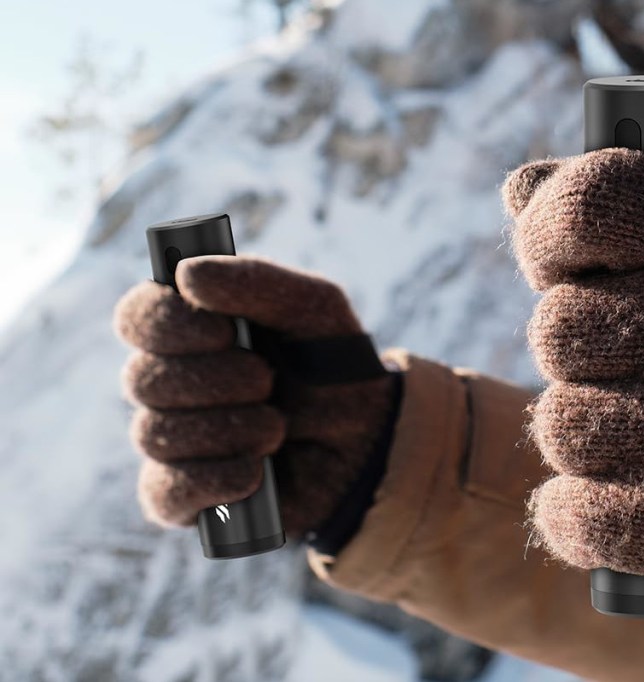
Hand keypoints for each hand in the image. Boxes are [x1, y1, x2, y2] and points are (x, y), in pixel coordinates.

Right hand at [114, 256, 397, 536]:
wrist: (369, 442)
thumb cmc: (334, 366)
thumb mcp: (314, 309)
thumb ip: (257, 282)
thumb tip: (184, 273)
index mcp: (190, 329)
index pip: (136, 317)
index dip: (169, 323)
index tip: (224, 330)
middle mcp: (169, 383)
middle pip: (143, 379)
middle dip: (215, 380)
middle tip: (267, 380)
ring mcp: (172, 442)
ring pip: (155, 434)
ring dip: (228, 428)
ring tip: (277, 427)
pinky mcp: (183, 497)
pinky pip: (166, 492)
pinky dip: (217, 479)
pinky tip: (257, 471)